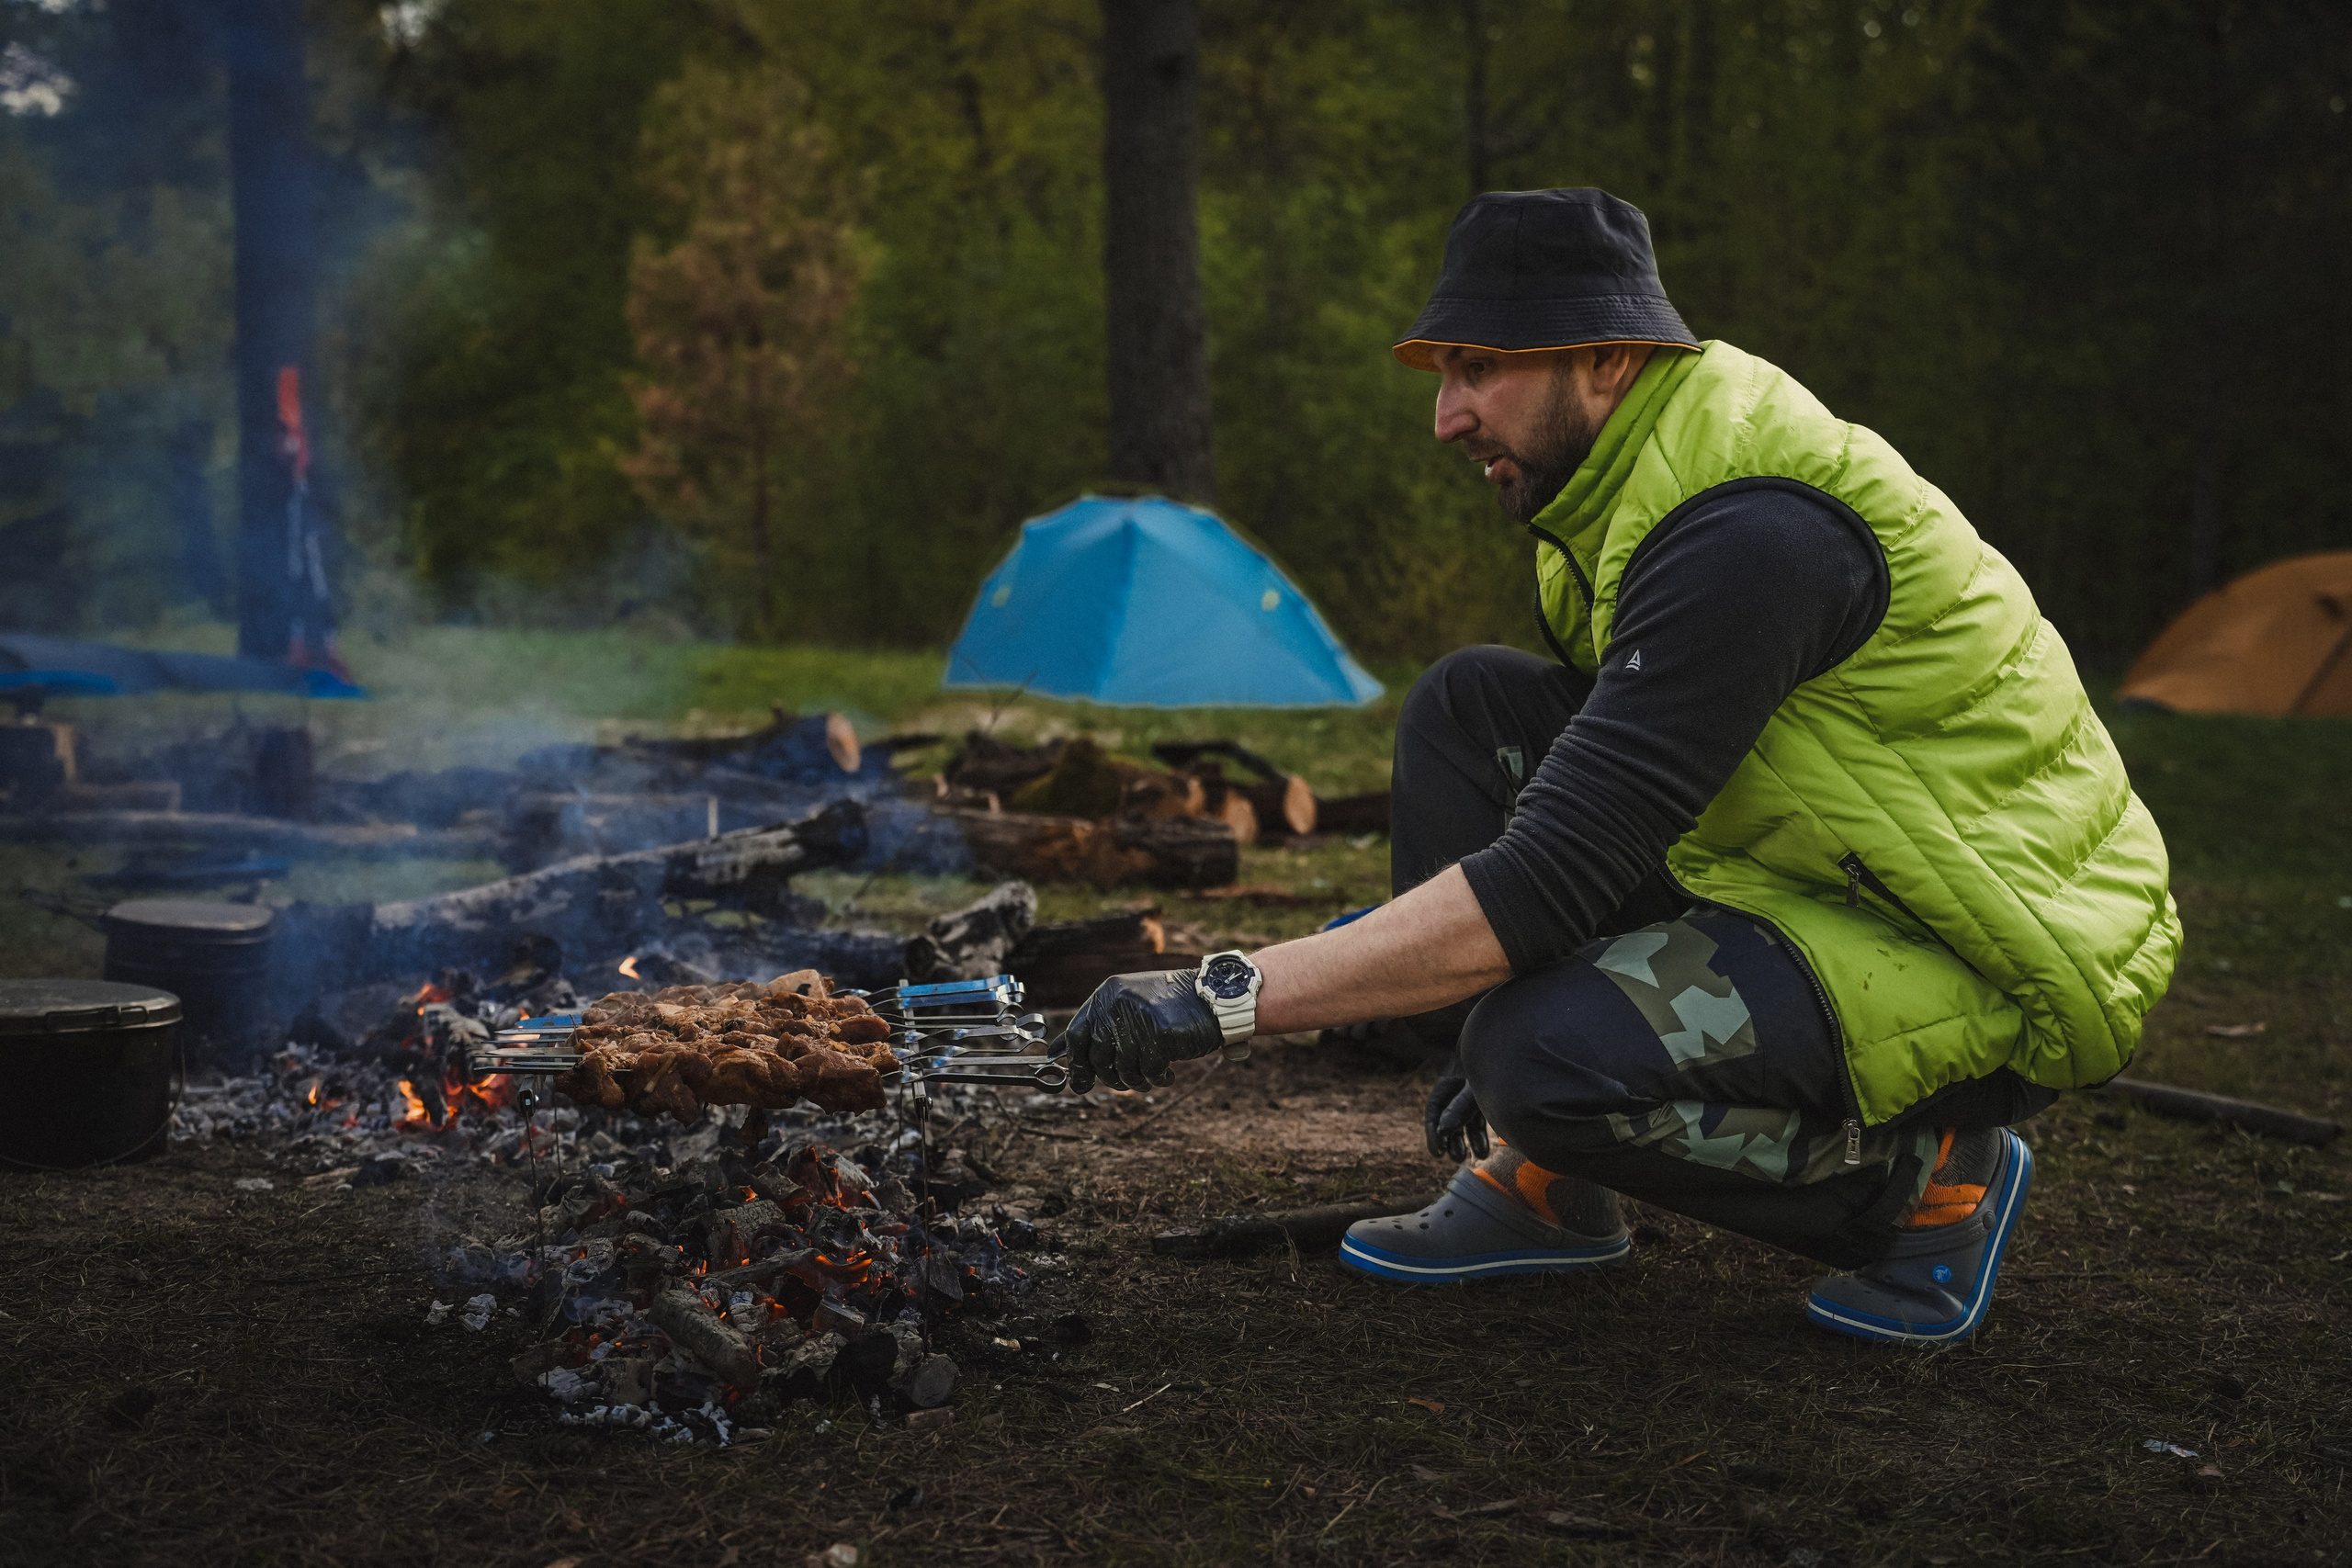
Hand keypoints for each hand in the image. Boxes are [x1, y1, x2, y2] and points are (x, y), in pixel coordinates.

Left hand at [1062, 970, 1224, 1094]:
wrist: (1217, 996)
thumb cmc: (1173, 1006)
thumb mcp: (1132, 1004)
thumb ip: (1101, 1024)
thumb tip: (1061, 1051)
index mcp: (1108, 993)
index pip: (1078, 1033)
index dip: (1077, 1062)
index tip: (1079, 1083)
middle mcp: (1119, 1002)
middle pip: (1097, 1055)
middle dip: (1108, 1077)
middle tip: (1123, 1084)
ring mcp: (1139, 1018)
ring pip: (1123, 1067)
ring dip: (1137, 1079)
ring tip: (1151, 1077)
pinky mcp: (1161, 1034)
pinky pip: (1149, 1070)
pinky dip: (1158, 1078)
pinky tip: (1168, 1073)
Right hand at [1423, 1050, 1488, 1162]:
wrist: (1523, 1043)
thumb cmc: (1498, 1063)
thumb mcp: (1478, 1087)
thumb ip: (1460, 1108)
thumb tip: (1443, 1131)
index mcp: (1453, 1077)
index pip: (1436, 1106)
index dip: (1434, 1130)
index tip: (1438, 1152)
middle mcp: (1463, 1083)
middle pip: (1449, 1114)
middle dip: (1452, 1138)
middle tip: (1457, 1158)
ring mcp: (1479, 1089)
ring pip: (1467, 1118)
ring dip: (1469, 1138)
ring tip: (1477, 1156)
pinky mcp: (1494, 1095)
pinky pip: (1482, 1116)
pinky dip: (1482, 1132)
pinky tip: (1486, 1149)